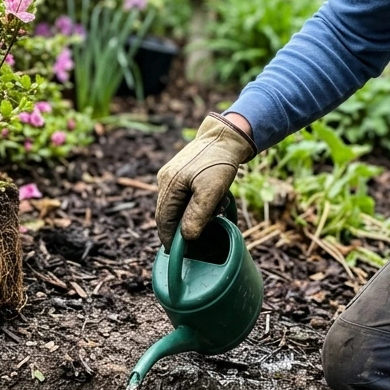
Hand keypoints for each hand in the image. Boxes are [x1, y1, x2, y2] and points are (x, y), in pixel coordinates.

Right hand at [155, 112, 256, 249]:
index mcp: (169, 184)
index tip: (179, 253)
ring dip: (192, 215)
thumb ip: (197, 215)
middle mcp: (165, 180)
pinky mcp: (180, 174)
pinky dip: (195, 204)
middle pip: (168, 214)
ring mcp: (171, 176)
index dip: (169, 239)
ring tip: (214, 212)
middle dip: (182, 227)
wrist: (226, 136)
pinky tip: (211, 202)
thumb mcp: (212, 192)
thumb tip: (186, 237)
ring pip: (176, 206)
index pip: (163, 220)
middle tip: (198, 239)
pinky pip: (183, 197)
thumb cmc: (220, 162)